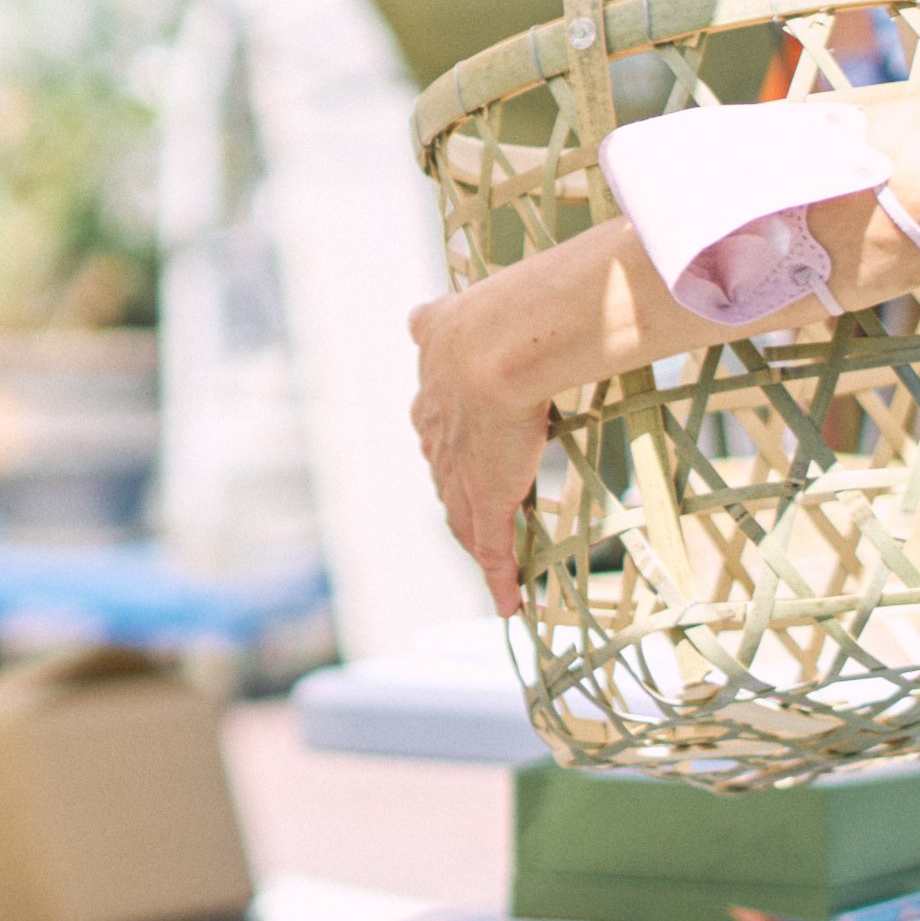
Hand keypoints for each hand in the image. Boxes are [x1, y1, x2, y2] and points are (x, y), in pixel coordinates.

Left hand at [408, 288, 548, 616]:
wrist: (495, 344)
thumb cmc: (492, 319)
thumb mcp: (445, 317)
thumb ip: (433, 321)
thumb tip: (411, 316)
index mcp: (430, 395)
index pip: (436, 431)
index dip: (446, 448)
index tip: (455, 456)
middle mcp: (437, 437)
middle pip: (444, 477)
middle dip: (456, 495)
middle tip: (471, 516)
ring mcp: (460, 472)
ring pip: (463, 517)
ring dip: (476, 542)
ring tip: (490, 564)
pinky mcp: (488, 498)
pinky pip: (494, 549)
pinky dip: (500, 579)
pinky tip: (508, 604)